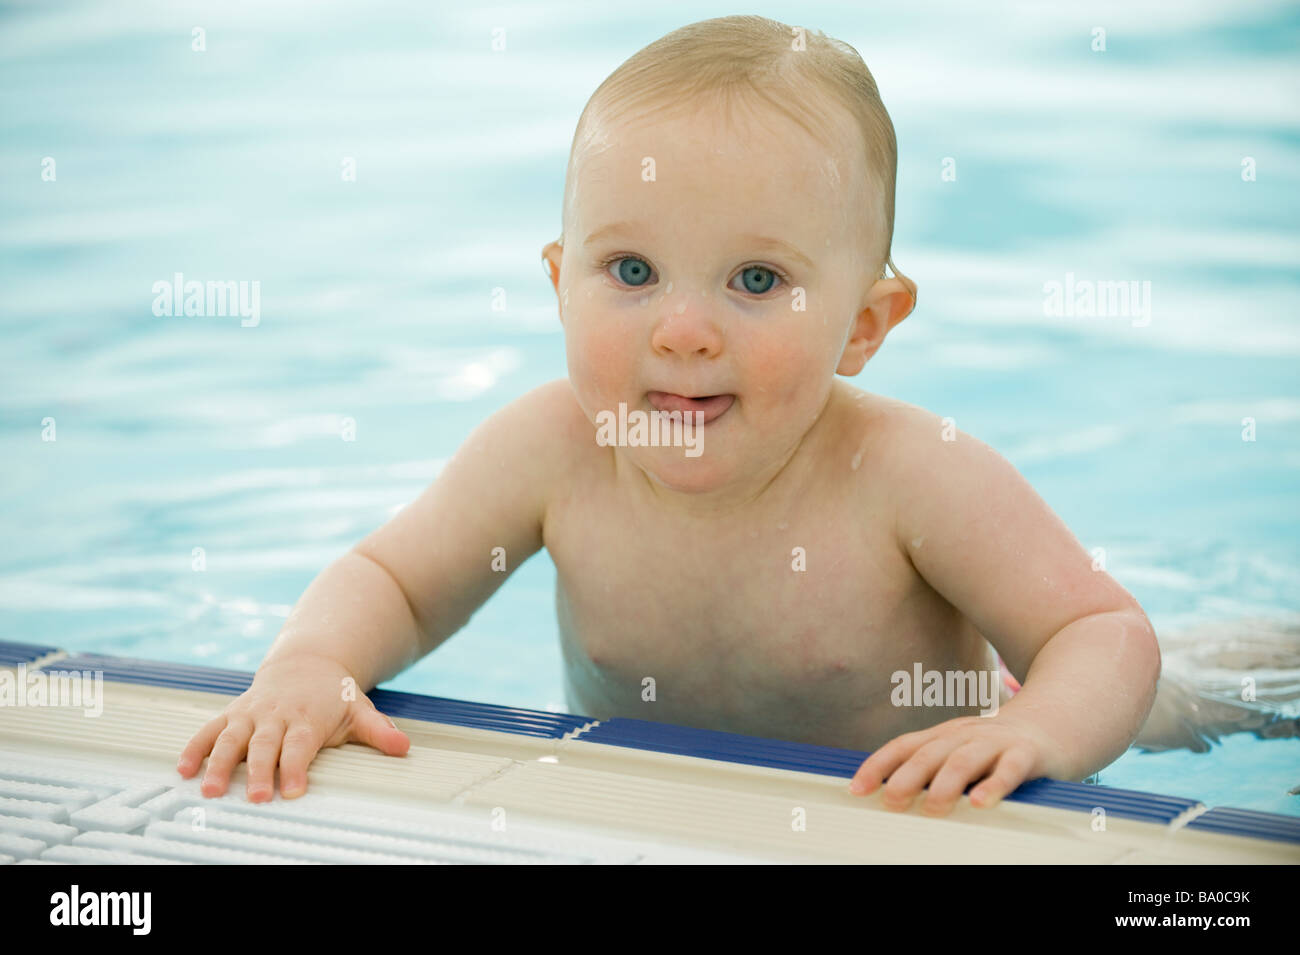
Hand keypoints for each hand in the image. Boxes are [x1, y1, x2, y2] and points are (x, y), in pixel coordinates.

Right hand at [176, 654, 409, 801]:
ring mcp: (250, 715)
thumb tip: (403, 747)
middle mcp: (275, 716)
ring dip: (218, 765)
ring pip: (230, 740)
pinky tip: (183, 770)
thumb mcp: (360, 710)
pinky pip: (208, 731)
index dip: (295, 768)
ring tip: (210, 790)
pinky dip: (194, 749)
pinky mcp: (231, 715)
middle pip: (264, 746)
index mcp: (307, 718)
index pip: (300, 746)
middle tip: (256, 798)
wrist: (307, 662)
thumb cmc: (334, 696)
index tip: (293, 791)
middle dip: (259, 772)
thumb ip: (378, 731)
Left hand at [847, 714, 1062, 815]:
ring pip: (965, 759)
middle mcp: (965, 735)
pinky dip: (995, 785)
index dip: (878, 766)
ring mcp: (996, 742)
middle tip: (890, 803)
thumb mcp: (962, 752)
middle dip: (907, 778)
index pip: (904, 746)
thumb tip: (892, 799)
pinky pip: (1010, 769)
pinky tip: (982, 803)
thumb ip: (934, 771)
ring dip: (946, 784)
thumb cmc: (999, 748)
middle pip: (930, 753)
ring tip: (934, 808)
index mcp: (944, 735)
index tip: (856, 789)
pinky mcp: (1027, 753)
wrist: (1056, 719)